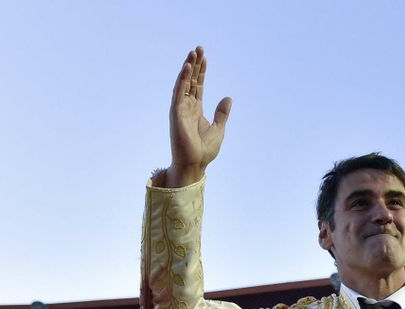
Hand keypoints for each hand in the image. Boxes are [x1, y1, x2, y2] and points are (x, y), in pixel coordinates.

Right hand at [165, 47, 231, 187]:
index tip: (204, 57)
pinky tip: (187, 67)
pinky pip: (179, 92)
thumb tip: (228, 97)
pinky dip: (182, 79)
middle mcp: (187, 106)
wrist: (195, 164)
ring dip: (187, 68)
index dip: (201, 71)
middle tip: (198, 48)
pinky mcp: (176, 113)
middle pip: (191, 80)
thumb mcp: (218, 129)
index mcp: (196, 109)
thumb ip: (222, 113)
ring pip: (183, 83)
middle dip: (194, 65)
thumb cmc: (204, 150)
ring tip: (192, 53)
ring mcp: (180, 109)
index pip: (198, 85)